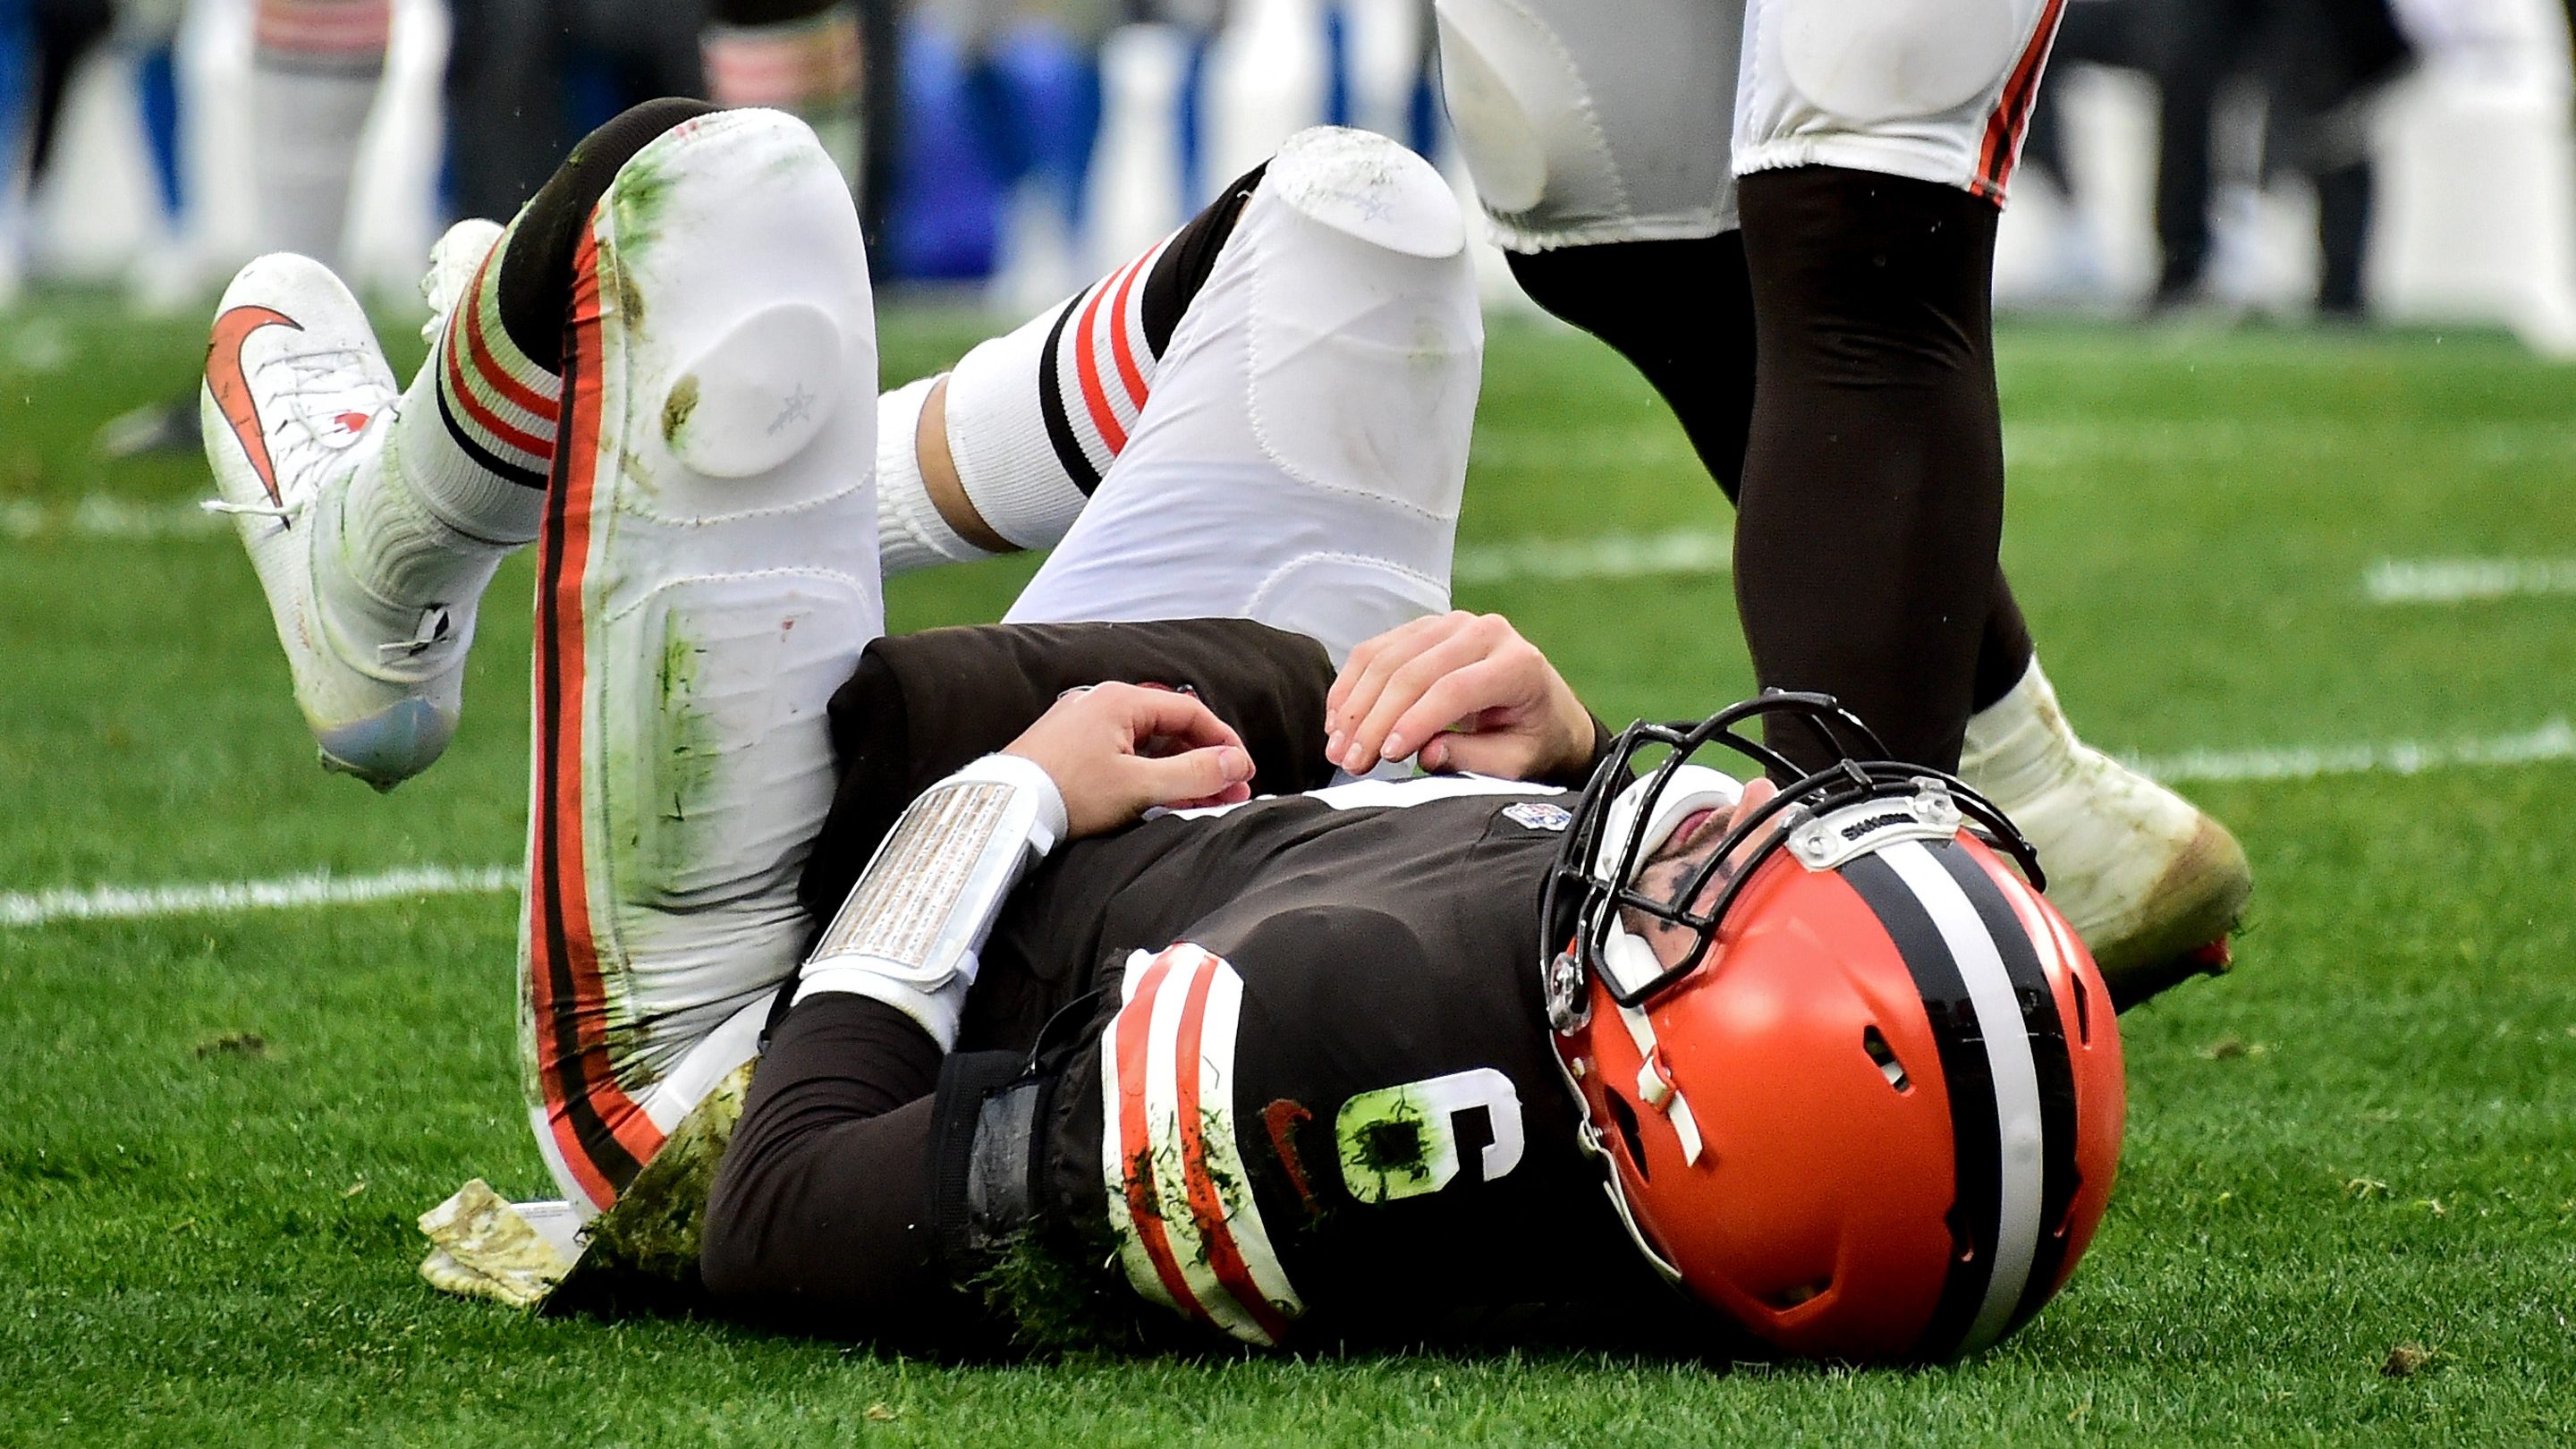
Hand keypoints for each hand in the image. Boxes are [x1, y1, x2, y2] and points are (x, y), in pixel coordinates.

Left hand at [1004, 682, 1255, 838]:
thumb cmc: (1067, 793)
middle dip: (1204, 762)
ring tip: (1202, 802)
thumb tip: (1236, 764)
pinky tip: (1162, 799)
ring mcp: (1083, 724)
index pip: (1190, 712)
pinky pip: (1122, 754)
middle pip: (1169, 728)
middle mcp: (1101, 702)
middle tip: (1230, 793)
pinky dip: (1148, 774)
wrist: (1002, 809)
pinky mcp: (1069, 747)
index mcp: (1120, 700)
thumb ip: (1193, 773)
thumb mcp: (1139, 786)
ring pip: (1146, 744)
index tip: (1243, 773)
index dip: (1223, 743)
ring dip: (1178, 771)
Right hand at [1324, 611, 1592, 781]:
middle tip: (1350, 760)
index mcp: (1517, 664)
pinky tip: (1338, 719)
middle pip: (1413, 671)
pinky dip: (1352, 685)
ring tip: (1338, 748)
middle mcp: (1484, 633)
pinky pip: (1377, 650)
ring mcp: (1451, 624)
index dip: (1414, 722)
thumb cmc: (1533, 740)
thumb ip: (1473, 757)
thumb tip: (1425, 753)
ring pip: (1387, 658)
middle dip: (1374, 720)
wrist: (1544, 711)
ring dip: (1355, 705)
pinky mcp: (1425, 628)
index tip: (1386, 755)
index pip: (1453, 689)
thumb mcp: (1515, 762)